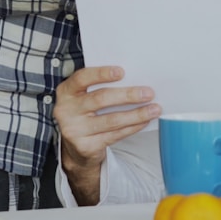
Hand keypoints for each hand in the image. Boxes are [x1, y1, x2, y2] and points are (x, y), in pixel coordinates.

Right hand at [53, 66, 160, 203]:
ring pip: (111, 120)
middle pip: (100, 99)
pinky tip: (144, 121)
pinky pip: (114, 135)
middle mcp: (66, 110)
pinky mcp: (85, 146)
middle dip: (128, 95)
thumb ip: (99, 86)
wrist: (75, 147)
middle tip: (148, 93)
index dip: (101, 74)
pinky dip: (132, 127)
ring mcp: (74, 130)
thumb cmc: (86, 113)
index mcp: (66, 91)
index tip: (122, 72)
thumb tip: (134, 78)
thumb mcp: (84, 97)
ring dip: (136, 114)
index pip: (82, 78)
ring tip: (154, 109)